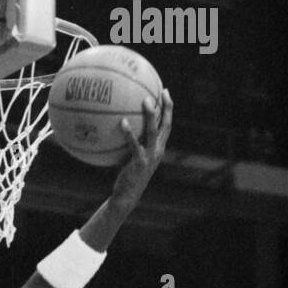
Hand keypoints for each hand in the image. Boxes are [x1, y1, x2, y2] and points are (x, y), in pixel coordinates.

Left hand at [111, 89, 172, 204]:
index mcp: (158, 148)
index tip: (164, 91)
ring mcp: (150, 157)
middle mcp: (158, 151)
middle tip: (160, 92)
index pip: (167, 125)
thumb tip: (119, 123)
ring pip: (153, 132)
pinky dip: (129, 133)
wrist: (126, 196)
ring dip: (151, 115)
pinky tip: (122, 122)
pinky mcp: (139, 163)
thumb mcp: (131, 156)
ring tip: (145, 101)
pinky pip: (134, 145)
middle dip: (166, 108)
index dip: (168, 108)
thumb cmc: (126, 175)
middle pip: (166, 125)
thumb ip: (131, 141)